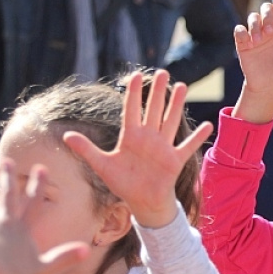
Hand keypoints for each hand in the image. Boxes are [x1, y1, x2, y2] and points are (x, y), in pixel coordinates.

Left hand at [0, 161, 87, 273]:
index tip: (42, 168)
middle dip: (6, 177)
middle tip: (6, 161)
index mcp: (22, 227)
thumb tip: (88, 249)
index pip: (34, 202)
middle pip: (5, 195)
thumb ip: (65, 256)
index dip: (39, 184)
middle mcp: (4, 222)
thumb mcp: (46, 266)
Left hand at [64, 71, 213, 227]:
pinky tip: (207, 126)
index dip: (134, 94)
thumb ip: (86, 149)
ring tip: (182, 86)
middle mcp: (148, 138)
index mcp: (131, 137)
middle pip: (154, 110)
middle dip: (158, 92)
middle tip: (163, 72)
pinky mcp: (175, 160)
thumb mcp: (102, 165)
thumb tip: (65, 136)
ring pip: (170, 121)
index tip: (136, 76)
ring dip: (176, 105)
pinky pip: (187, 146)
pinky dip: (197, 137)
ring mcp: (163, 147)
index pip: (132, 110)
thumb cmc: (122, 182)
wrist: (141, 201)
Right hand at [234, 0, 272, 123]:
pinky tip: (249, 42)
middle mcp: (269, 27)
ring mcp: (256, 34)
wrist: (270, 84)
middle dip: (267, 15)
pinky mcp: (244, 43)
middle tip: (269, 32)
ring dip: (255, 26)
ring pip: (253, 17)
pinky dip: (242, 32)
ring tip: (259, 41)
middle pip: (265, 9)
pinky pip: (239, 30)